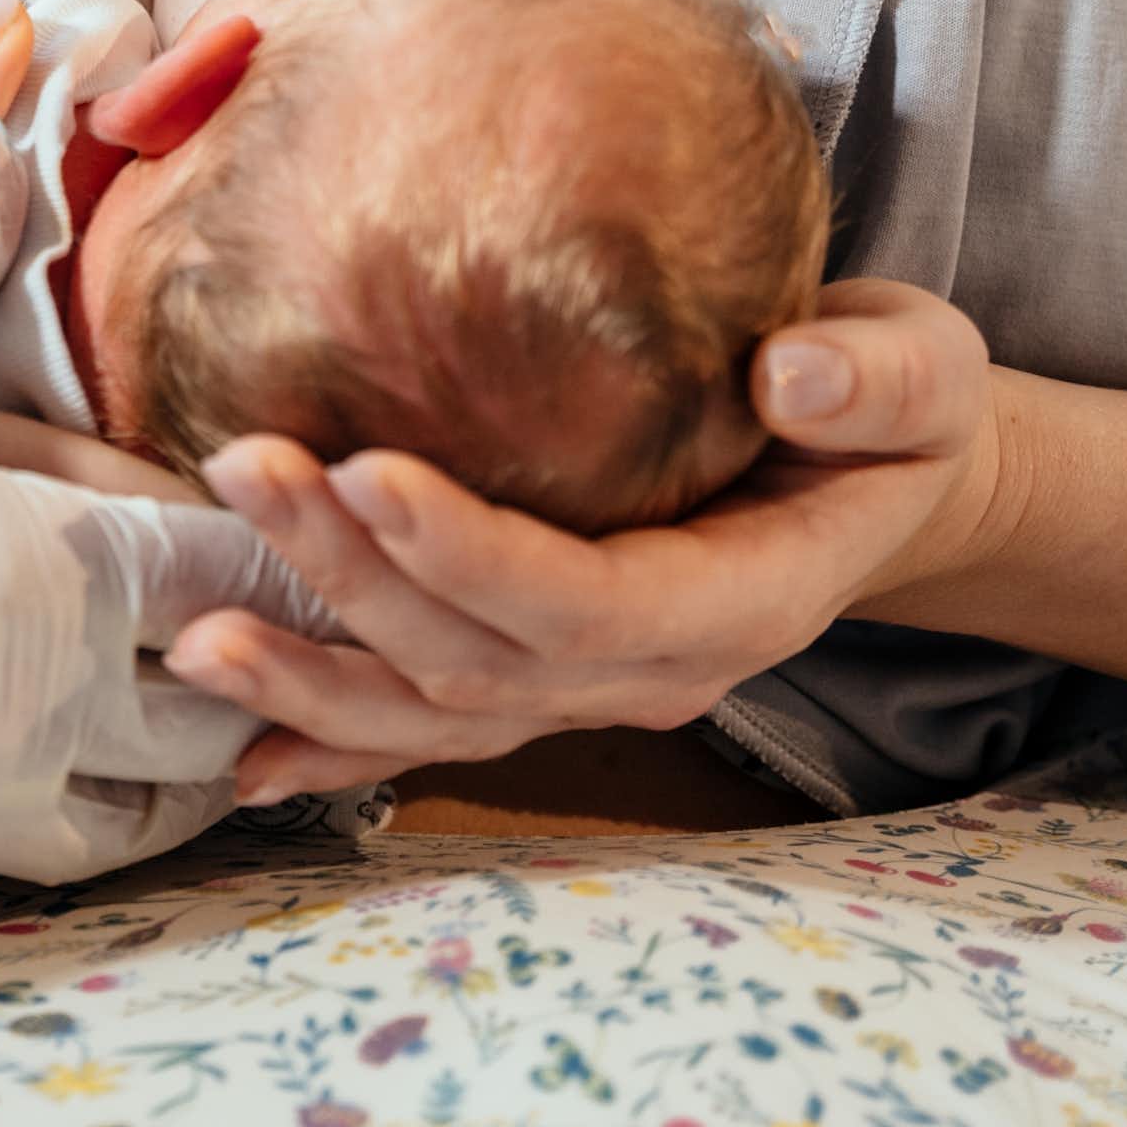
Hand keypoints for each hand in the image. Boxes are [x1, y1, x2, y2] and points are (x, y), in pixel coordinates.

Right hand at [0, 16, 324, 935]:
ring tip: (169, 741)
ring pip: (103, 835)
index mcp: (37, 571)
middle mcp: (12, 714)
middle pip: (200, 722)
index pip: (222, 565)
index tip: (322, 520)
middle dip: (252, 672)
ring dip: (154, 782)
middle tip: (281, 634)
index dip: (284, 538)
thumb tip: (13, 49)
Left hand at [164, 281, 1000, 801]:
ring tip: (197, 633)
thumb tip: (796, 381)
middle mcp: (653, 671)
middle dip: (351, 577)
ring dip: (311, 676)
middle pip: (479, 657)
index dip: (473, 554)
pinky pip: (425, 732)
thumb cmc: (884, 413)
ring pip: (433, 713)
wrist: (868, 483)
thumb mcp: (929, 371)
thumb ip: (881, 376)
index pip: (588, 601)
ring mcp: (586, 692)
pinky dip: (330, 745)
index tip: (366, 470)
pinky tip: (238, 755)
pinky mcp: (535, 681)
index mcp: (742, 597)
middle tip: (243, 471)